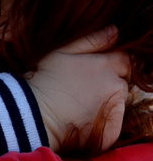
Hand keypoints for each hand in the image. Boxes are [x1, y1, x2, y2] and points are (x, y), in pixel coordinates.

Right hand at [28, 25, 129, 151]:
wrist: (35, 114)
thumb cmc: (45, 79)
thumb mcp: (61, 52)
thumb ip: (91, 40)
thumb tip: (115, 30)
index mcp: (105, 65)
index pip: (125, 60)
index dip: (113, 63)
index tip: (96, 69)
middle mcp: (115, 85)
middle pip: (123, 82)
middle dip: (111, 82)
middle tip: (84, 88)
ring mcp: (114, 108)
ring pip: (120, 102)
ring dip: (108, 101)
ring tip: (81, 104)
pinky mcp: (111, 129)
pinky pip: (115, 124)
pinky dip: (106, 122)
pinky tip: (86, 119)